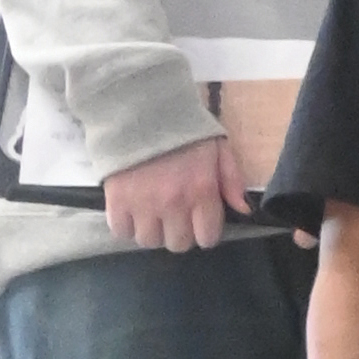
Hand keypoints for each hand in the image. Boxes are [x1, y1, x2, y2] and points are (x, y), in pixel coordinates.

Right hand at [102, 136, 248, 251]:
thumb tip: (243, 210)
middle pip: (178, 244)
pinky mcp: (115, 202)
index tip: (202, 223)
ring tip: (155, 214)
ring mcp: (142, 206)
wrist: (141, 113)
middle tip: (178, 217)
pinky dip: (127, 226)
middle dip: (181, 233)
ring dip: (154, 231)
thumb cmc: (185, 131)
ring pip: (149, 241)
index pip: (207, 237)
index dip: (206, 233)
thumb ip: (232, 180)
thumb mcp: (218, 149)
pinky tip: (134, 212)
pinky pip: (121, 232)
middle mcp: (173, 204)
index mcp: (201, 191)